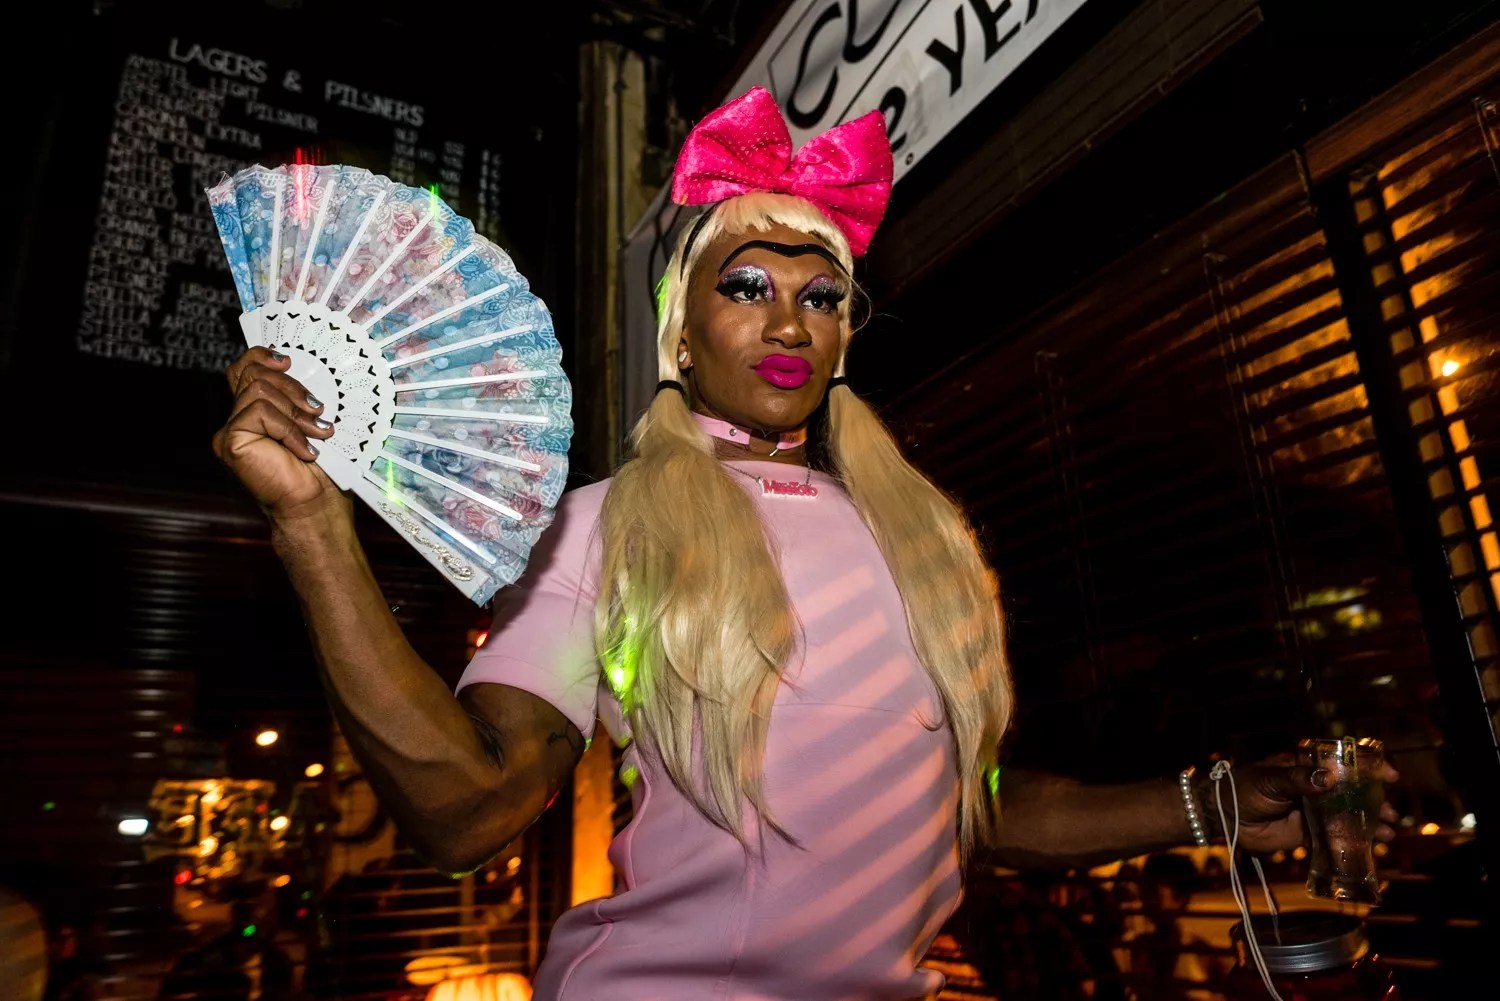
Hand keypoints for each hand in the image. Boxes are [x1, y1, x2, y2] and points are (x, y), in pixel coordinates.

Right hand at [212, 347, 341, 520]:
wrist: (317, 504)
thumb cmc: (321, 469)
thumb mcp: (313, 422)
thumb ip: (298, 396)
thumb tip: (301, 366)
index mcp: (257, 411)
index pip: (245, 368)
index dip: (261, 356)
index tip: (287, 360)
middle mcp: (239, 418)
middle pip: (253, 373)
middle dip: (292, 386)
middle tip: (318, 410)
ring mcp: (231, 430)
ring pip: (258, 391)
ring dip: (295, 413)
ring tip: (317, 434)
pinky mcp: (230, 441)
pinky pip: (260, 413)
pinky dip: (289, 430)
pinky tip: (304, 451)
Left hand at [1201, 757, 1399, 853]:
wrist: (1225, 817)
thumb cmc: (1244, 788)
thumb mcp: (1271, 780)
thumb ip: (1298, 779)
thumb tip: (1328, 778)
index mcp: (1307, 767)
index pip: (1343, 763)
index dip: (1368, 768)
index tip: (1389, 775)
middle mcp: (1315, 788)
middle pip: (1351, 793)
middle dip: (1373, 801)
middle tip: (1389, 812)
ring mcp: (1313, 811)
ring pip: (1346, 817)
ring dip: (1367, 824)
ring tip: (1386, 834)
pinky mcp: (1307, 833)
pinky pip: (1333, 838)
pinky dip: (1350, 843)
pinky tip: (1368, 850)